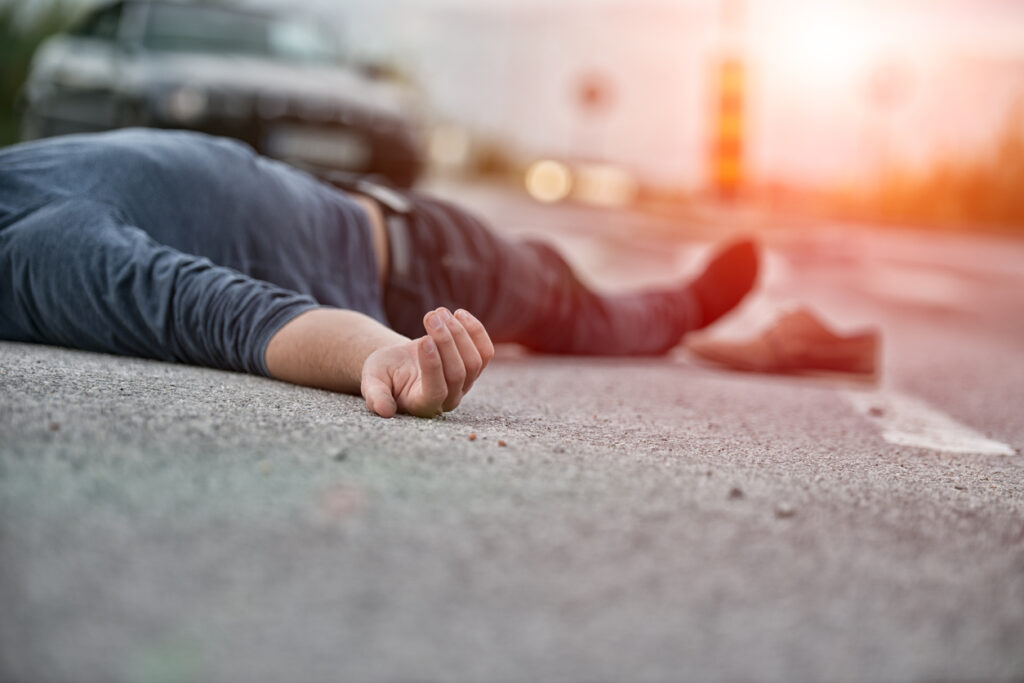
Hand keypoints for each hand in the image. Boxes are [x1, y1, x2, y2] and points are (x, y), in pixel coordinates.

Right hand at [360, 308, 494, 417]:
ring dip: (459, 333)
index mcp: (422, 405)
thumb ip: (376, 397)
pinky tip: (459, 314)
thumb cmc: (384, 373)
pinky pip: (485, 352)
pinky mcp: (474, 368)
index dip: (433, 366)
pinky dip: (476, 332)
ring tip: (439, 312)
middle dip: (446, 341)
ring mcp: (465, 384)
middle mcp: (448, 399)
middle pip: (457, 373)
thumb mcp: (373, 382)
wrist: (400, 365)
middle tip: (431, 316)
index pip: (436, 390)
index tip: (423, 339)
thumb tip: (384, 411)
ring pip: (474, 361)